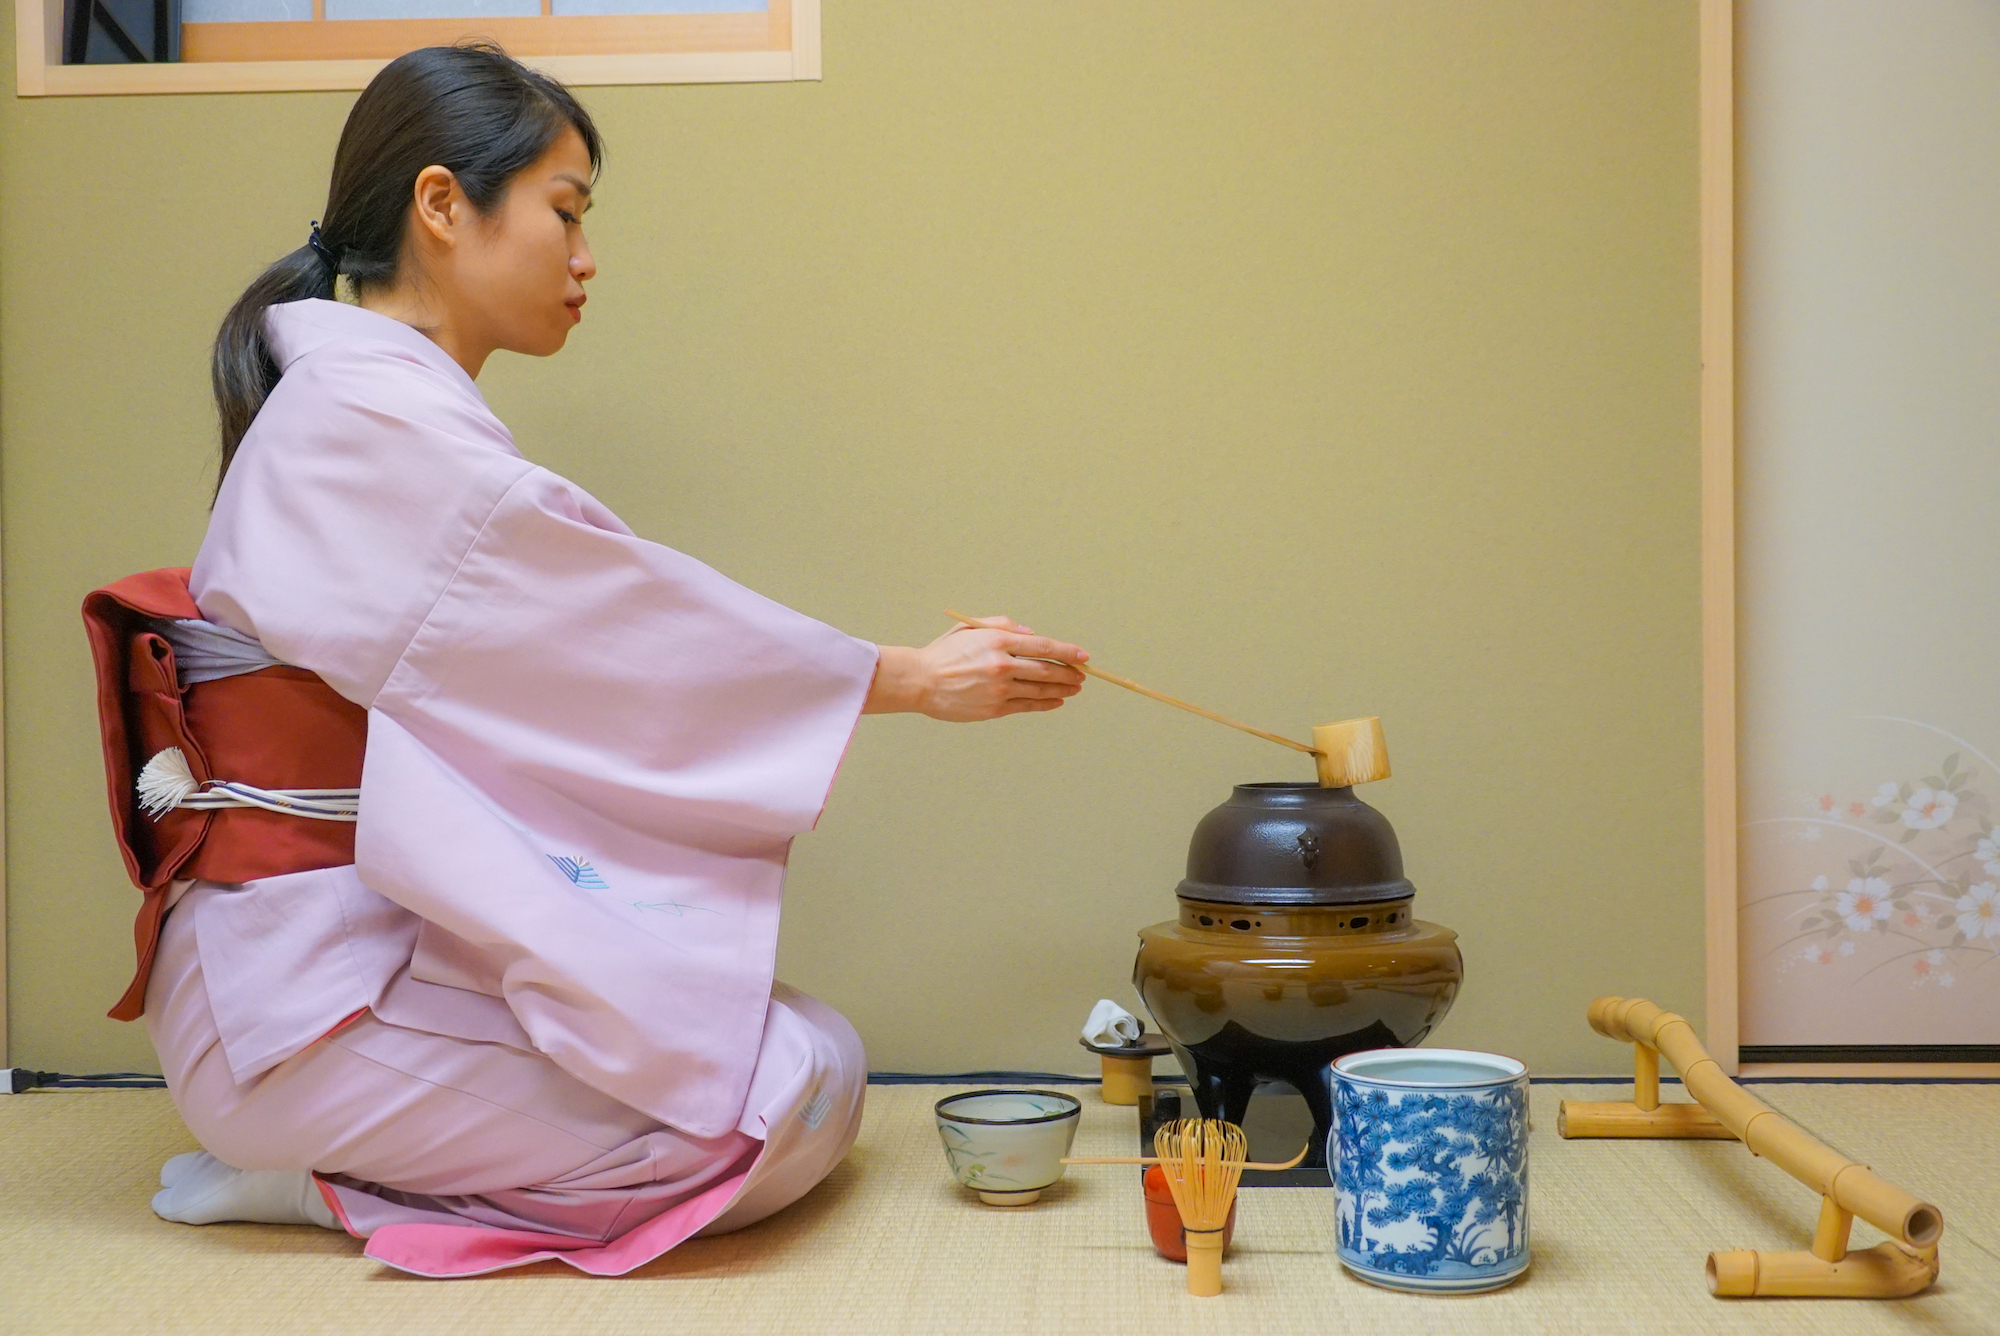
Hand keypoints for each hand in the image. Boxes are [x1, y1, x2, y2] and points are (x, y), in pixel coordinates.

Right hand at [865, 616, 1088, 720]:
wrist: (920, 681)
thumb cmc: (944, 652)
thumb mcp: (970, 628)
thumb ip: (1004, 626)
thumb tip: (1032, 634)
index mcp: (997, 641)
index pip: (1043, 646)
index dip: (1067, 652)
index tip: (1083, 656)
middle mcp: (1001, 665)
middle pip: (1046, 670)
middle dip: (1069, 672)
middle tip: (1082, 675)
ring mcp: (999, 689)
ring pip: (1040, 689)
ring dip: (1062, 689)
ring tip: (1075, 688)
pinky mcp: (994, 708)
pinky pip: (1027, 706)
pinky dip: (1045, 704)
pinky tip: (1057, 701)